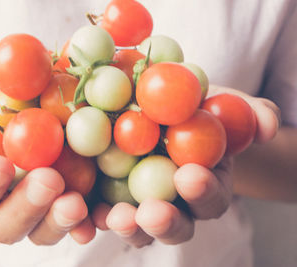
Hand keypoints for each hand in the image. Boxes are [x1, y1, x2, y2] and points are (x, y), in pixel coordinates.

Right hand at [0, 83, 95, 244]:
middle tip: (48, 180)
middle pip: (8, 226)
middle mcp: (8, 208)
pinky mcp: (75, 208)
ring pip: (45, 232)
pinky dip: (94, 223)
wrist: (29, 113)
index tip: (0, 164)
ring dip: (60, 221)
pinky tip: (107, 216)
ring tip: (76, 202)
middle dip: (27, 207)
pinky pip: (83, 225)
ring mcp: (43, 213)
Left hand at [91, 86, 280, 247]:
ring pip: (136, 225)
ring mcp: (140, 203)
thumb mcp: (223, 103)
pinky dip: (90, 216)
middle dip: (165, 221)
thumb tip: (267, 126)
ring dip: (126, 225)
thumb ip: (248, 113)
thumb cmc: (195, 107)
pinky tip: (81, 211)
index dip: (203, 191)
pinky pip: (99, 212)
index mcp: (203, 184)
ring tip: (114, 217)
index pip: (209, 197)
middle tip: (151, 212)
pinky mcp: (108, 196)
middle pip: (173, 223)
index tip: (190, 176)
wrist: (160, 108)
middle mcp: (174, 202)